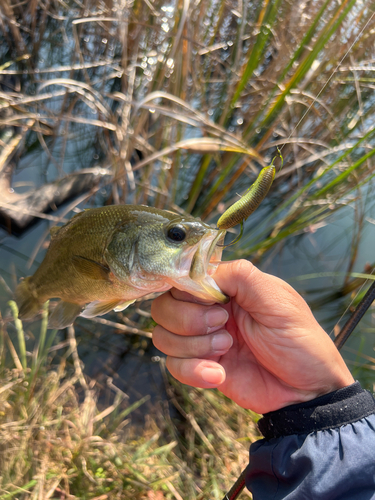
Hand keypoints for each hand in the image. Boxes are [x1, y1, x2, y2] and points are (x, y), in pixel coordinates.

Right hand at [151, 260, 353, 412]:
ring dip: (193, 346)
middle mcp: (208, 310)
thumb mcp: (276, 298)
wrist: (307, 392)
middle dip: (187, 320)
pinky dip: (193, 371)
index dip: (188, 292)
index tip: (214, 305)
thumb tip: (200, 273)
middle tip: (223, 327)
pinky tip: (219, 375)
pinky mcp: (201, 367)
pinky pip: (173, 365)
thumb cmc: (299, 340)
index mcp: (225, 287)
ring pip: (163, 335)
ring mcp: (202, 339)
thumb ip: (239, 275)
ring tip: (228, 349)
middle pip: (164, 306)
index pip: (182, 278)